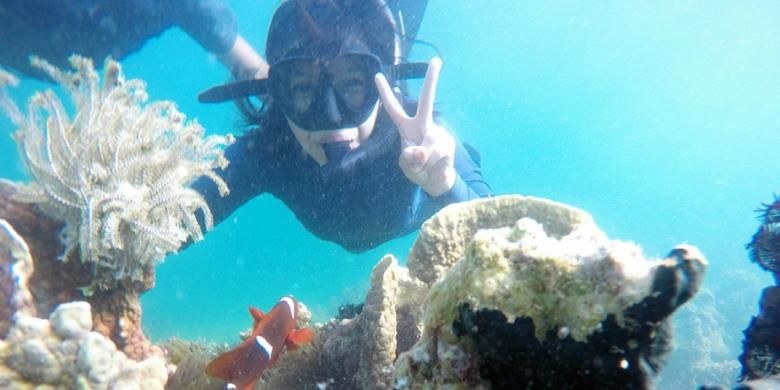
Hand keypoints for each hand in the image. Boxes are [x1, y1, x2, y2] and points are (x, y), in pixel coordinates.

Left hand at [375, 57, 455, 196]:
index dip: (385, 93)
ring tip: (426, 166)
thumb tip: (420, 151)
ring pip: (428, 143)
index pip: (393, 109)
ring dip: (424, 160)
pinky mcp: (448, 143)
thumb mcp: (407, 167)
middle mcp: (423, 125)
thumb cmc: (419, 170)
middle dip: (431, 80)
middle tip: (436, 61)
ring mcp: (437, 132)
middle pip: (426, 100)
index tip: (377, 75)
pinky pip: (436, 152)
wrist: (438, 181)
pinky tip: (436, 166)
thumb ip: (409, 159)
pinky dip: (433, 162)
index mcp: (407, 128)